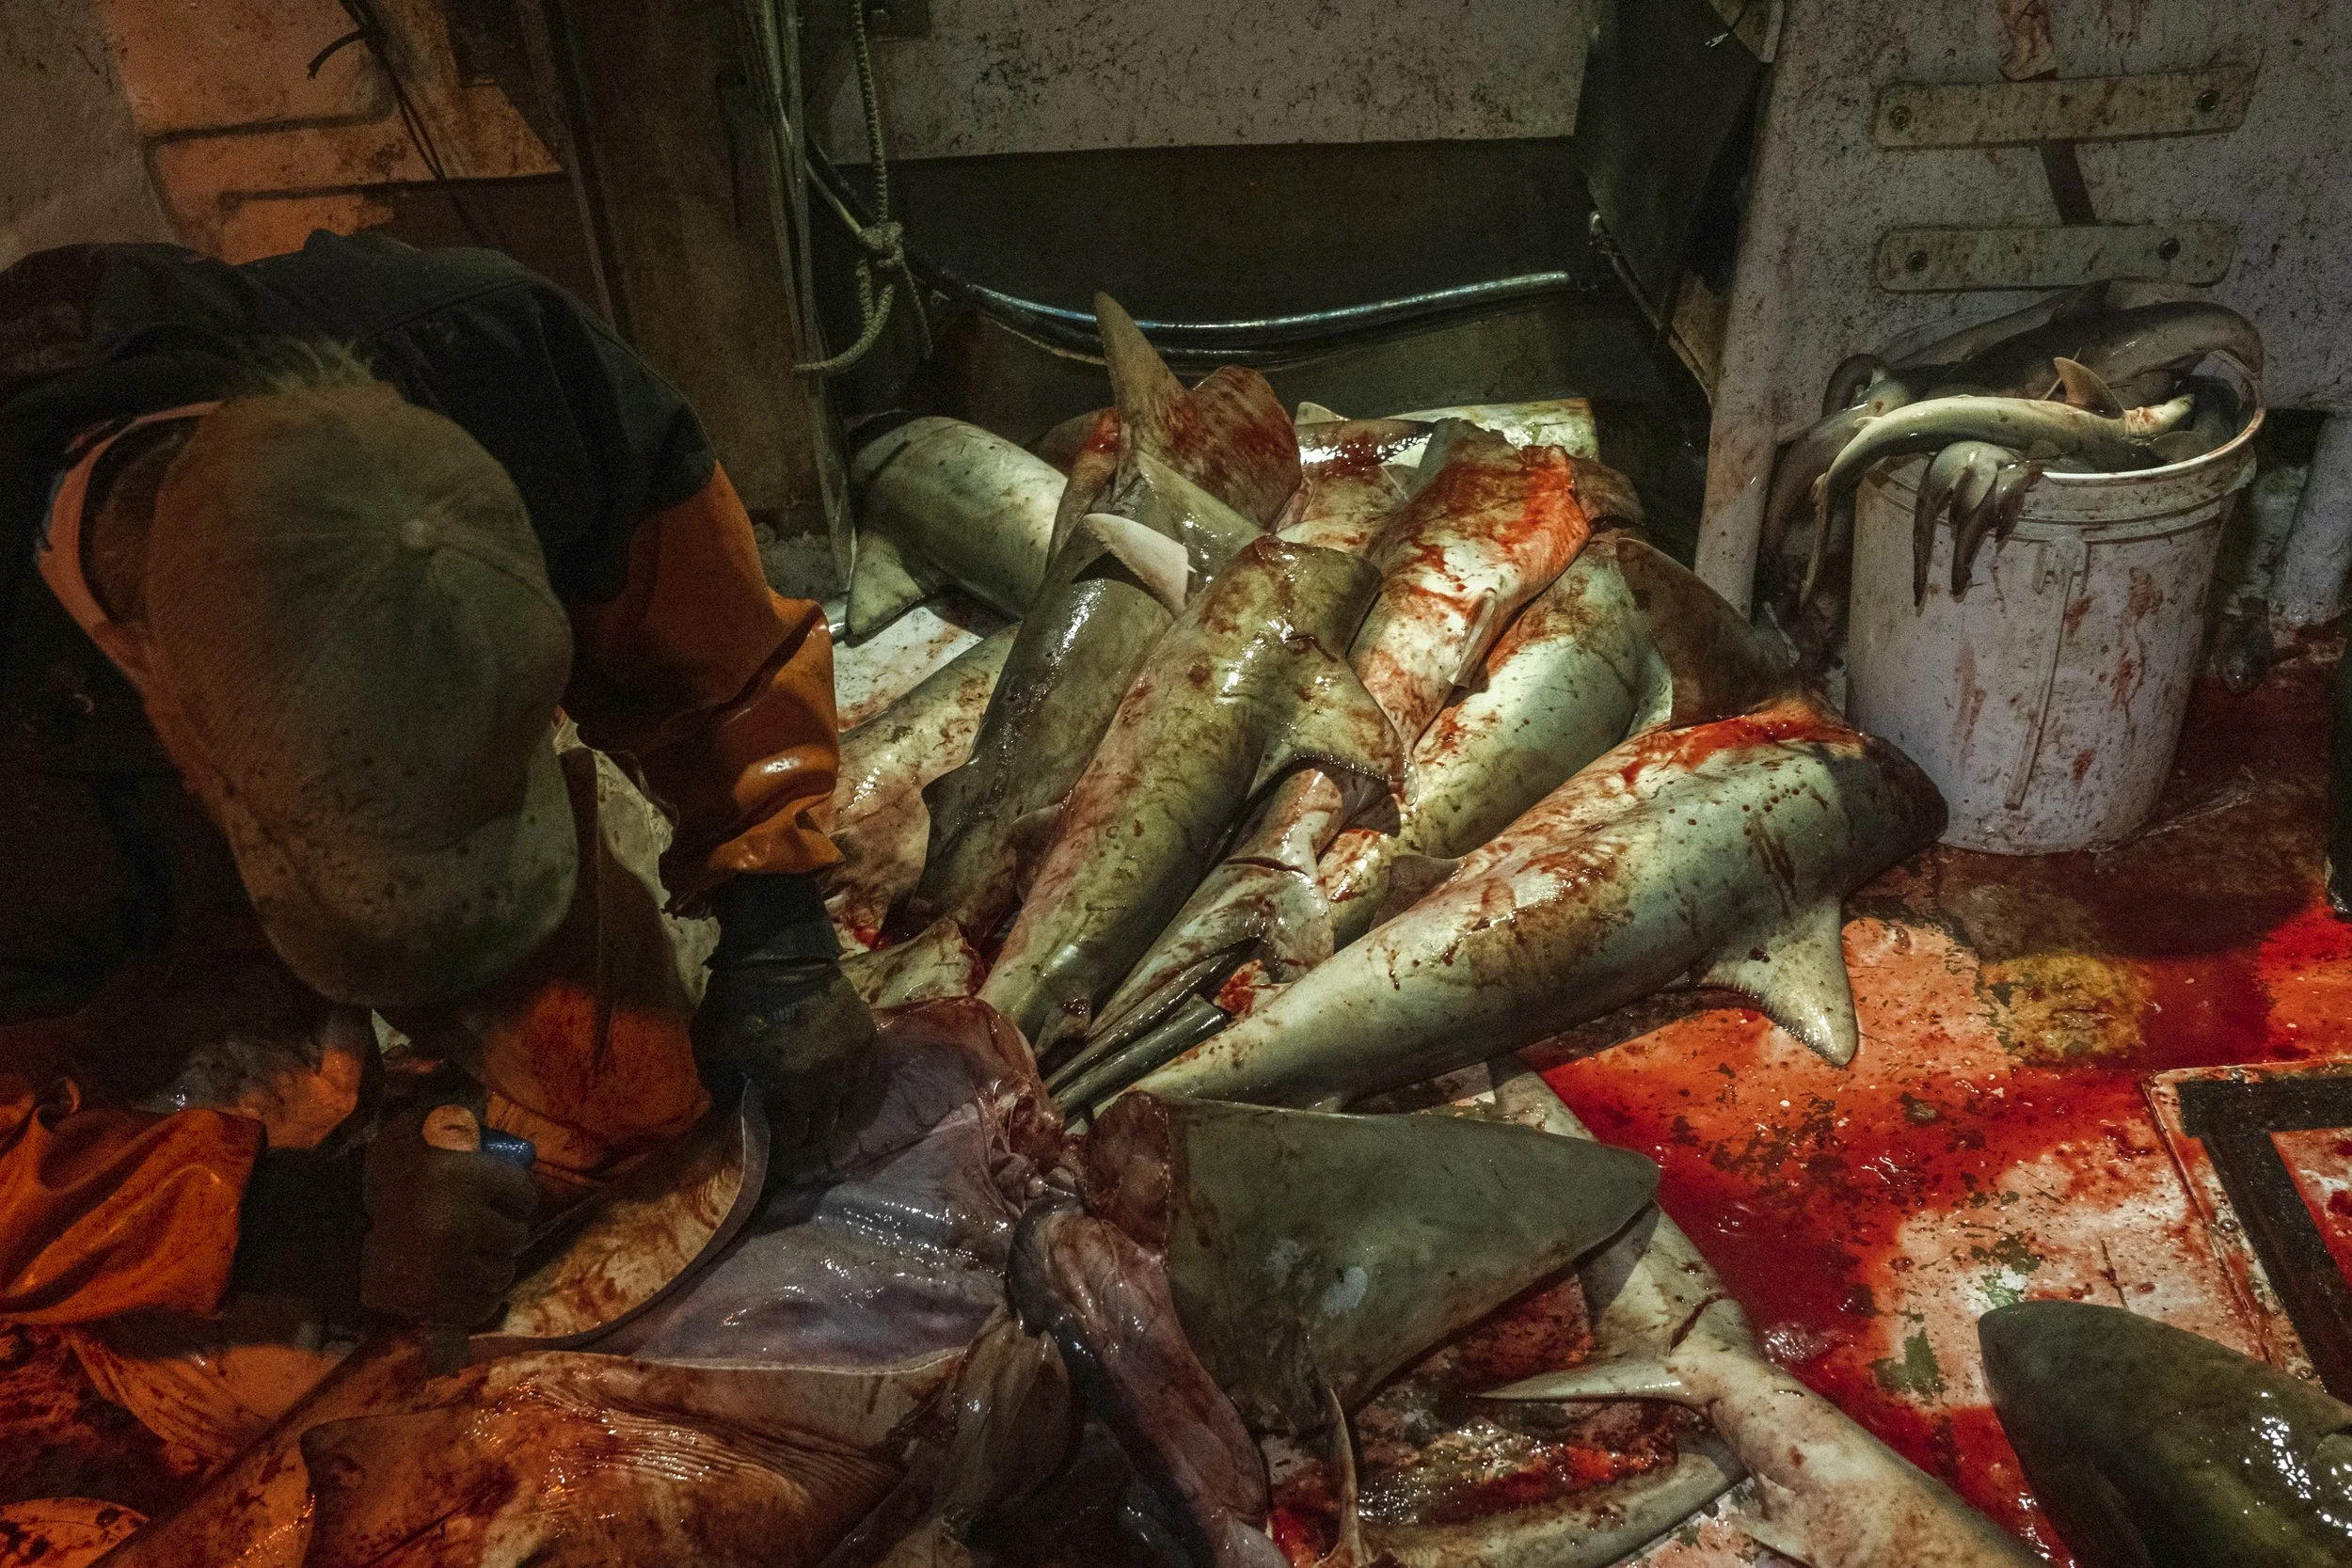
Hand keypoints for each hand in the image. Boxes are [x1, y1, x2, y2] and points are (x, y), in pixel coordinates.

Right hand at [360, 1103, 536, 1326]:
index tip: (506, 1195)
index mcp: (463, 1177)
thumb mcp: (418, 1128)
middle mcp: (462, 1224)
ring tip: (473, 1252)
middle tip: (486, 1225)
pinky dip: (479, 1296)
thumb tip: (496, 1113)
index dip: (517, 1193)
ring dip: (493, 1262)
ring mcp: (450, 1268)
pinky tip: (465, 1279)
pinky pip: (483, 1305)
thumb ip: (459, 1115)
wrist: (332, 1227)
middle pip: (516, 1235)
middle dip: (505, 1229)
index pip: (523, 1191)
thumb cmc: (385, 1174)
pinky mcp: (435, 1302)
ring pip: (503, 1272)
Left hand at [692, 958, 880, 1153]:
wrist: (779, 955)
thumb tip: (731, 1111)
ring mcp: (852, 1060)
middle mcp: (829, 1084)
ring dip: (832, 1114)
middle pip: (823, 1127)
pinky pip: (868, 1075)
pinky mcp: (865, 1038)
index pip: (790, 1139)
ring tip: (821, 1116)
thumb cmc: (739, 1002)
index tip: (773, 1155)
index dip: (780, 1151)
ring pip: (849, 1105)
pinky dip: (856, 1087)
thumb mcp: (712, 1048)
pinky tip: (844, 1089)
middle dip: (806, 1136)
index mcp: (791, 1091)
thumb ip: (720, 1087)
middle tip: (793, 1135)